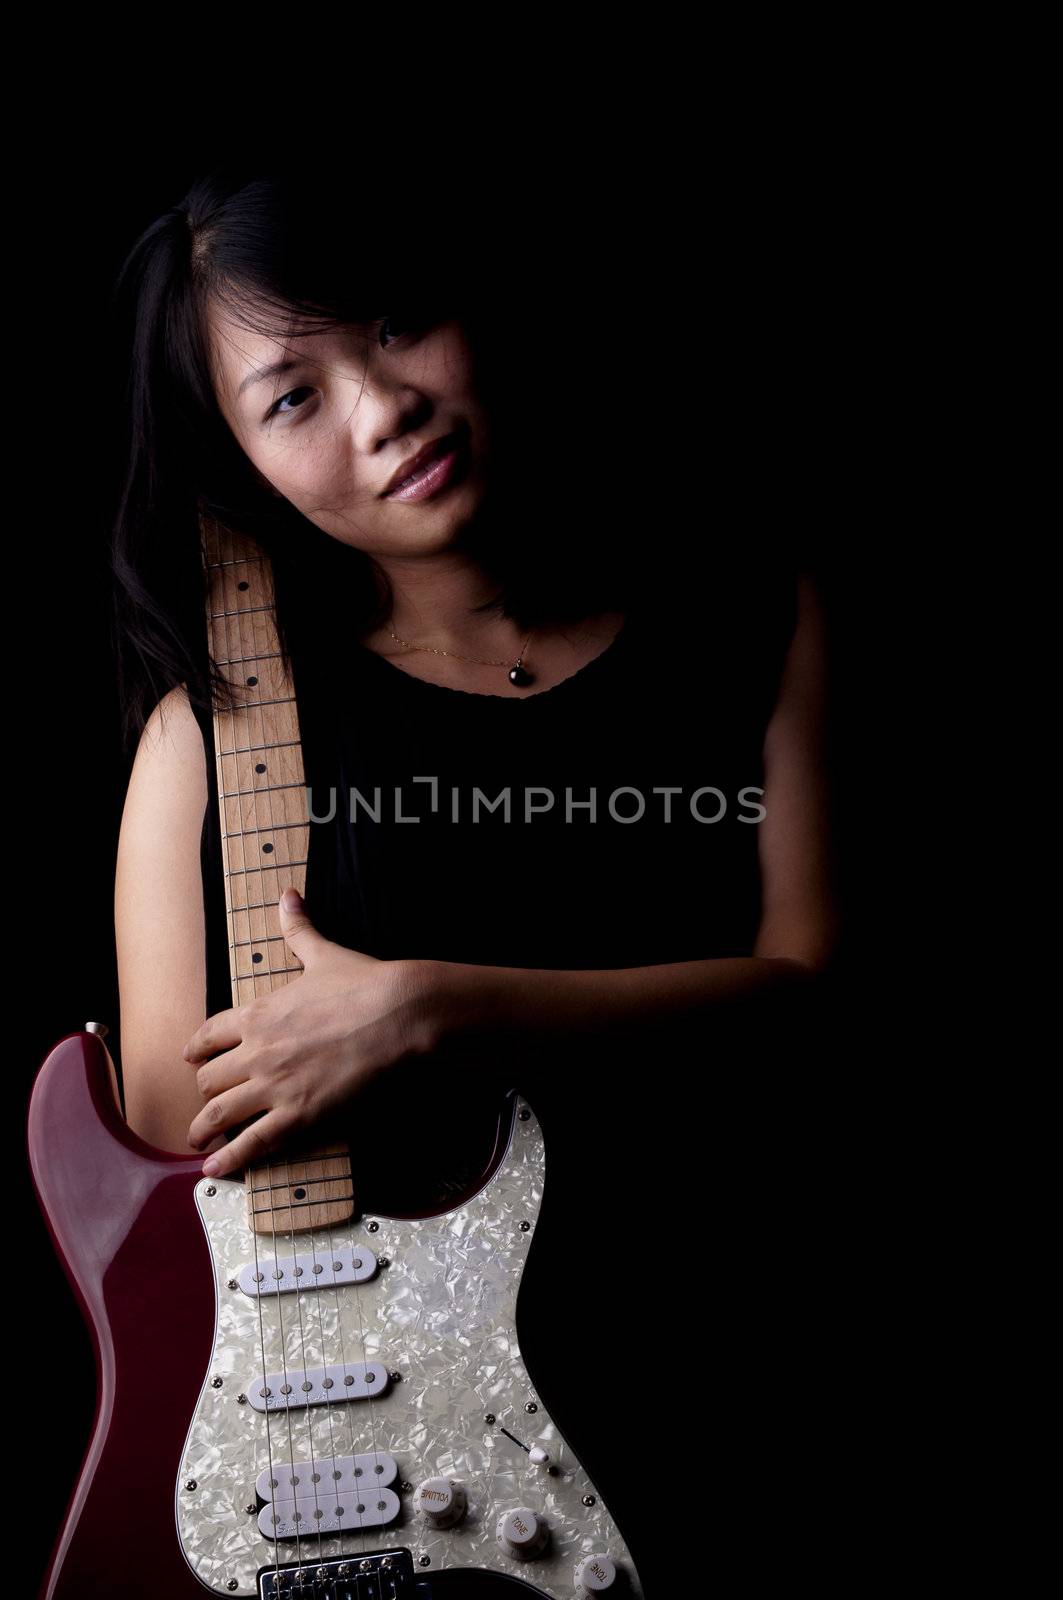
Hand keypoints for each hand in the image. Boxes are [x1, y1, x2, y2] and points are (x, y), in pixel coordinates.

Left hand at [183, 889, 435, 1177]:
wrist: (396, 1014)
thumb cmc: (363, 983)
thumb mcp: (323, 953)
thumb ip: (298, 929)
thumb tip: (288, 895)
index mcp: (258, 1013)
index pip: (210, 1034)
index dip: (196, 1049)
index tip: (190, 1058)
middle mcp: (256, 1052)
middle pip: (209, 1079)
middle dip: (205, 1091)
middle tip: (206, 1102)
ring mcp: (274, 1086)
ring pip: (219, 1113)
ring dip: (204, 1129)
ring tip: (197, 1142)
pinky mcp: (298, 1115)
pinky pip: (252, 1144)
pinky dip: (230, 1160)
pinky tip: (216, 1170)